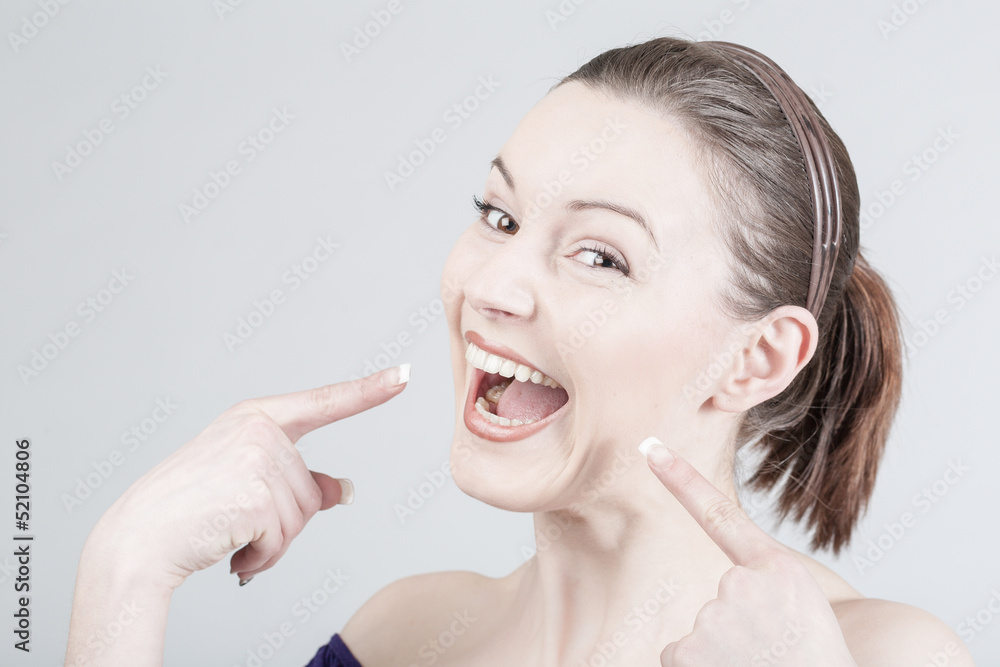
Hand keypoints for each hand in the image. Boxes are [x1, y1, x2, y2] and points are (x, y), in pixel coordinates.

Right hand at [89, 364, 409, 587]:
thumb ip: (299, 482)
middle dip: (282, 523)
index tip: (403, 376)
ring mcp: (259, 458)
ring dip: (271, 543)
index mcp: (257, 417)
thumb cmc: (188, 509)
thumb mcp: (246, 483)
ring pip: (303, 518)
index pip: (324, 403)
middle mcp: (260, 429)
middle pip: (312, 491)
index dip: (368, 391)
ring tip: (229, 534)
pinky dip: (262, 557)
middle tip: (236, 523)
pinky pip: (284, 539)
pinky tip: (231, 549)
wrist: (138, 539)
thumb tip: (346, 491)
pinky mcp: (258, 494)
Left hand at [639, 438, 856, 666]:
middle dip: (733, 627)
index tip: (650, 449)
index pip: (720, 513)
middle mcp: (740, 582)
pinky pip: (678, 654)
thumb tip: (727, 591)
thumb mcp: (800, 607)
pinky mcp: (688, 650)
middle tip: (769, 651)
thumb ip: (760, 585)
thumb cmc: (814, 657)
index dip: (681, 479)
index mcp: (774, 567)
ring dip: (720, 653)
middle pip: (715, 597)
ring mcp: (714, 615)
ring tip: (758, 665)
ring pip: (699, 629)